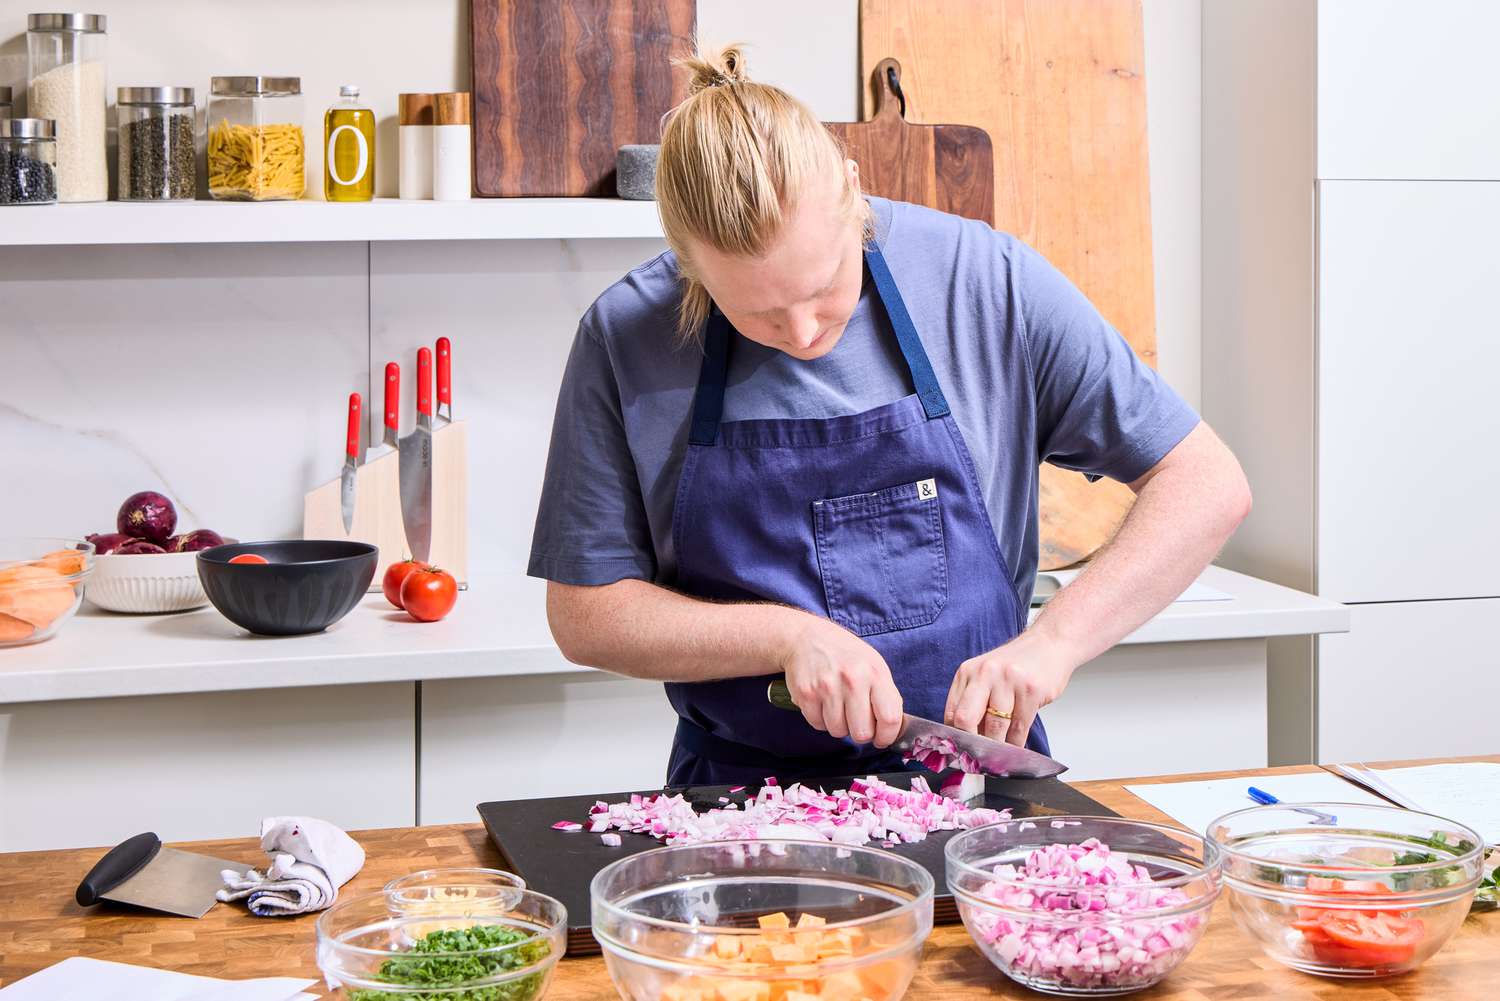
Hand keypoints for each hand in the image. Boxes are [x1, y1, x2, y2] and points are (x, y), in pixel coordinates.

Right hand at [779, 615, 903, 746]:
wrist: (805, 638)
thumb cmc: (844, 655)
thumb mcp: (873, 665)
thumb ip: (885, 695)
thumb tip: (893, 729)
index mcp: (875, 673)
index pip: (890, 718)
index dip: (887, 736)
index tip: (881, 739)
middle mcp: (853, 680)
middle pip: (862, 733)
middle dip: (861, 732)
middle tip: (856, 720)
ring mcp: (827, 687)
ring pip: (838, 731)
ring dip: (839, 725)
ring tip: (837, 706)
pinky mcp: (806, 694)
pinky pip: (818, 725)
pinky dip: (820, 719)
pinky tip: (822, 702)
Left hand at [943, 632, 1075, 744]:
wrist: (1049, 644)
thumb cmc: (1016, 665)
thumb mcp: (986, 676)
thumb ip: (974, 702)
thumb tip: (966, 740)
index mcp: (967, 672)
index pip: (952, 712)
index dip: (955, 737)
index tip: (961, 753)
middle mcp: (985, 673)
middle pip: (966, 719)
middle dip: (972, 744)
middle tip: (978, 758)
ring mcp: (1008, 680)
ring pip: (996, 728)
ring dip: (998, 748)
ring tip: (999, 755)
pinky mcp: (1031, 690)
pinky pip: (1019, 728)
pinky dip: (1016, 743)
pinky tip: (1015, 747)